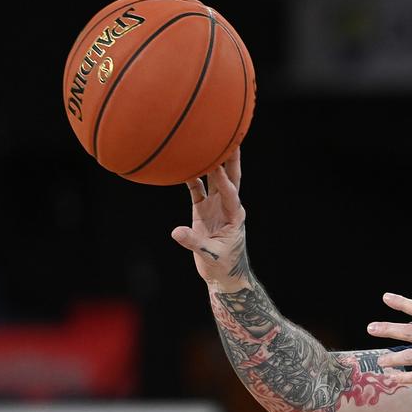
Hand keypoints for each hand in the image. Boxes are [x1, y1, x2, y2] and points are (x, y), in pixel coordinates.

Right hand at [171, 148, 249, 288]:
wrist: (223, 275)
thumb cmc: (223, 266)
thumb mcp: (211, 256)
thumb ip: (194, 242)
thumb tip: (177, 232)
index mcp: (234, 215)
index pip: (230, 193)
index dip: (223, 180)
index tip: (216, 166)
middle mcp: (227, 206)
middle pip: (230, 177)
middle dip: (230, 158)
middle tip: (231, 136)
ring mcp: (215, 206)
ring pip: (214, 179)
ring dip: (211, 161)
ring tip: (207, 139)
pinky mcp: (203, 210)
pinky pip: (197, 189)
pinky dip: (191, 176)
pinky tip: (183, 161)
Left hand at [367, 293, 411, 409]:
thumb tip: (411, 325)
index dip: (403, 303)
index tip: (386, 298)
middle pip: (411, 331)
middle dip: (388, 329)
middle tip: (371, 328)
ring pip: (410, 356)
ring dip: (392, 358)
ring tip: (380, 361)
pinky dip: (403, 378)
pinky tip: (393, 378)